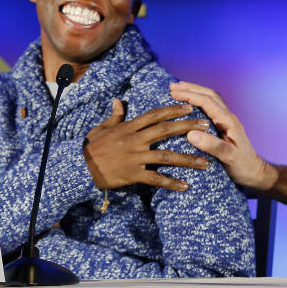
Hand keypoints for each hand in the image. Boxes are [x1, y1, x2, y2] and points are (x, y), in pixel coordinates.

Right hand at [83, 99, 210, 190]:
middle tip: (208, 126)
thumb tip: (118, 101)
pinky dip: (171, 183)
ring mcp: (135, 157)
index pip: (155, 115)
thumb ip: (114, 115)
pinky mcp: (133, 174)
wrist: (78, 167)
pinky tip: (185, 186)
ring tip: (206, 162)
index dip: (173, 110)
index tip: (190, 107)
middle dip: (188, 128)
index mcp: (129, 127)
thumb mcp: (102, 128)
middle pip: (166, 130)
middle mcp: (135, 140)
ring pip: (166, 156)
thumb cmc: (90, 146)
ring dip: (187, 159)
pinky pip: (155, 179)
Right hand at [169, 82, 277, 188]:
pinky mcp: (224, 126)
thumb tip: (190, 134)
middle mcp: (228, 117)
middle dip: (190, 89)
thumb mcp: (228, 157)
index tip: (173, 93)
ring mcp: (227, 120)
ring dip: (195, 92)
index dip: (190, 95)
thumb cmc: (243, 165)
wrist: (254, 172)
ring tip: (179, 90)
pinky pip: (210, 107)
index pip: (207, 102)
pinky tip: (190, 104)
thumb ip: (212, 145)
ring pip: (211, 99)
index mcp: (228, 121)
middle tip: (172, 87)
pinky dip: (199, 101)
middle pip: (209, 95)